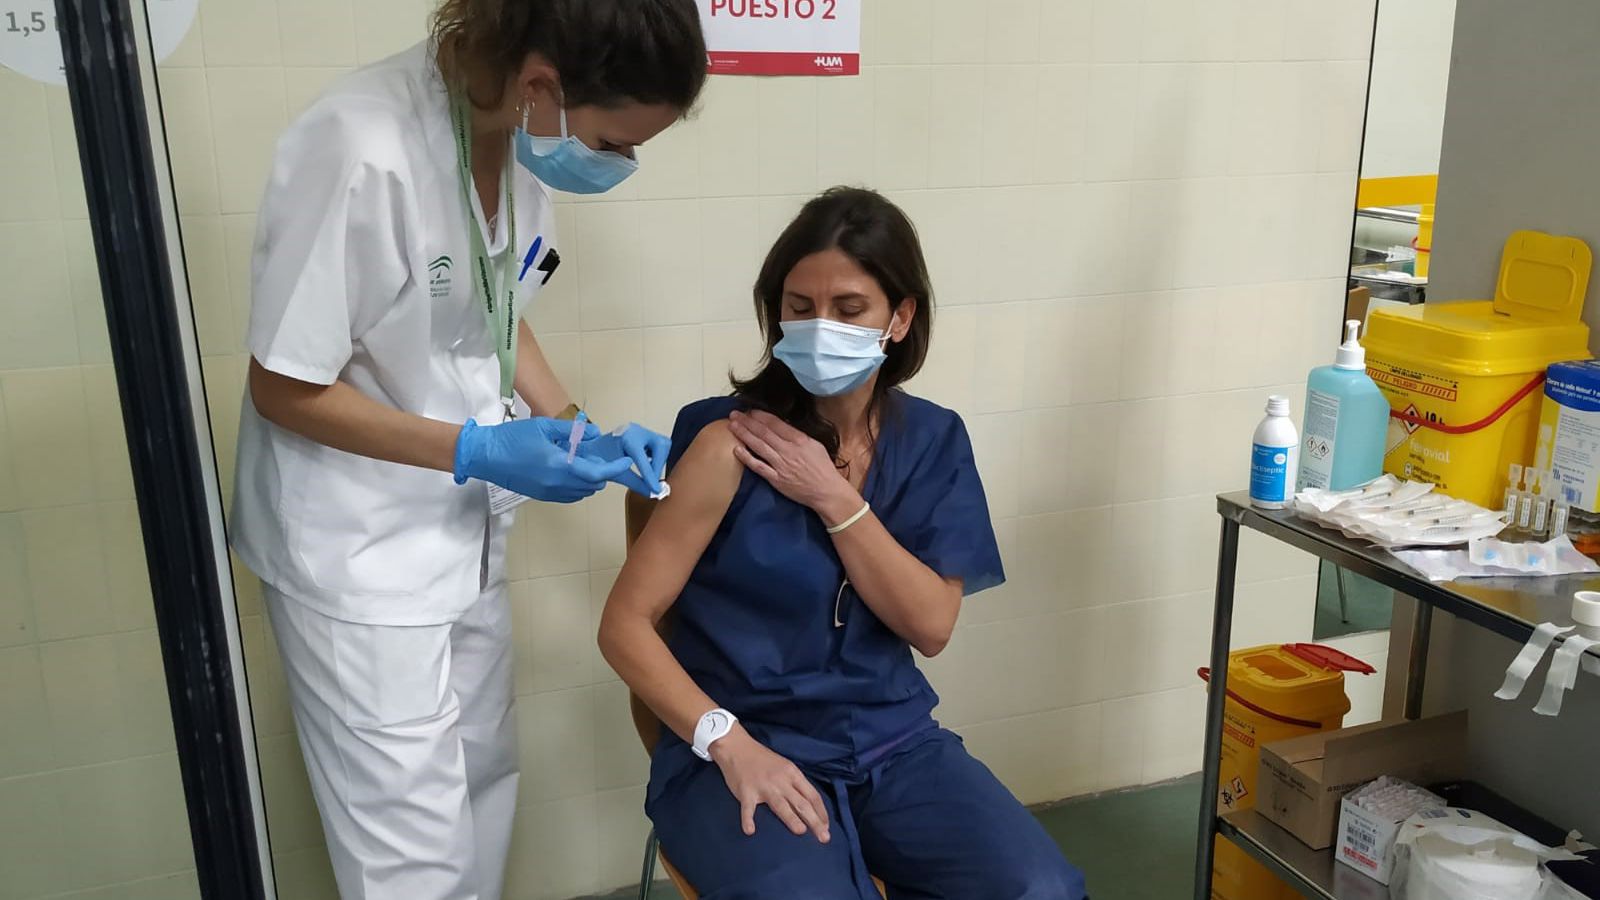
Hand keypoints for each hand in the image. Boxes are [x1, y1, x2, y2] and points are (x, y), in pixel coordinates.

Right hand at [454, 416, 627, 503]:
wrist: (484, 456)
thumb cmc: (512, 438)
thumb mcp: (544, 427)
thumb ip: (572, 431)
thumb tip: (594, 433)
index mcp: (560, 466)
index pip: (598, 473)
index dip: (615, 468)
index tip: (625, 461)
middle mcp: (557, 484)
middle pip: (593, 485)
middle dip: (602, 472)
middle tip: (600, 456)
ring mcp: (549, 492)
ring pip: (582, 492)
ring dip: (590, 480)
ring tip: (584, 462)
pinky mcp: (541, 496)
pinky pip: (569, 495)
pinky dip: (577, 486)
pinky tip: (570, 471)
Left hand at [577, 423, 670, 496]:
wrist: (592, 450)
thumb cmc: (598, 458)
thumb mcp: (615, 473)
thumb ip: (634, 483)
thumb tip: (650, 493)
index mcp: (626, 437)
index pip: (643, 458)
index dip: (650, 475)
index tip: (656, 489)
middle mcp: (636, 431)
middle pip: (661, 446)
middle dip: (659, 465)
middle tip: (653, 481)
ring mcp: (642, 431)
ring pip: (663, 445)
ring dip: (660, 461)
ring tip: (650, 475)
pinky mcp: (646, 436)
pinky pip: (660, 446)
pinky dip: (658, 458)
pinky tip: (649, 467)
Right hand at [710, 726, 830, 843]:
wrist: (736, 747)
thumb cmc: (762, 759)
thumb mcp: (784, 766)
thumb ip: (795, 783)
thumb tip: (808, 804)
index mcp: (792, 774)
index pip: (812, 795)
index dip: (821, 812)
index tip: (827, 826)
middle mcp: (781, 781)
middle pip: (801, 803)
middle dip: (814, 821)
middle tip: (824, 838)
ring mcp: (763, 787)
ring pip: (781, 805)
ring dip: (791, 819)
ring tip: (801, 831)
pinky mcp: (745, 792)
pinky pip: (748, 808)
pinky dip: (748, 820)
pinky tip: (750, 831)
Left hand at [728, 410, 858, 519]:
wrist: (826, 491)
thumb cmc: (822, 467)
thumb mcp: (815, 444)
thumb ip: (797, 435)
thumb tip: (782, 425)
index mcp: (799, 440)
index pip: (776, 424)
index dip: (761, 416)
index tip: (750, 410)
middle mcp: (788, 450)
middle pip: (764, 432)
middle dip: (747, 422)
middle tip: (734, 414)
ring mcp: (781, 465)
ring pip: (759, 446)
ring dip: (744, 434)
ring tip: (732, 426)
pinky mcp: (776, 479)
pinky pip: (758, 467)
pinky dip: (747, 458)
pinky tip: (736, 449)